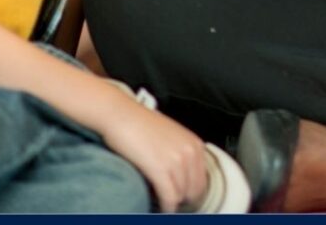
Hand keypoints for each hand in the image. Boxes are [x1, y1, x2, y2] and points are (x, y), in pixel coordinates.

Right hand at [98, 93, 207, 211]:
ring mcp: (177, 161)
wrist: (123, 116)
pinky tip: (161, 208)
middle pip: (195, 190)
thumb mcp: (172, 137)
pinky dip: (166, 206)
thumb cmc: (142, 126)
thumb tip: (183, 177)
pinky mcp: (161, 170)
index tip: (185, 200)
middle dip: (185, 200)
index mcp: (195, 143)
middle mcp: (190, 151)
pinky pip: (169, 197)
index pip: (203, 179)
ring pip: (182, 195)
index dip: (193, 192)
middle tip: (174, 205)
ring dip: (173, 204)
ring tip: (165, 206)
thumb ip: (181, 154)